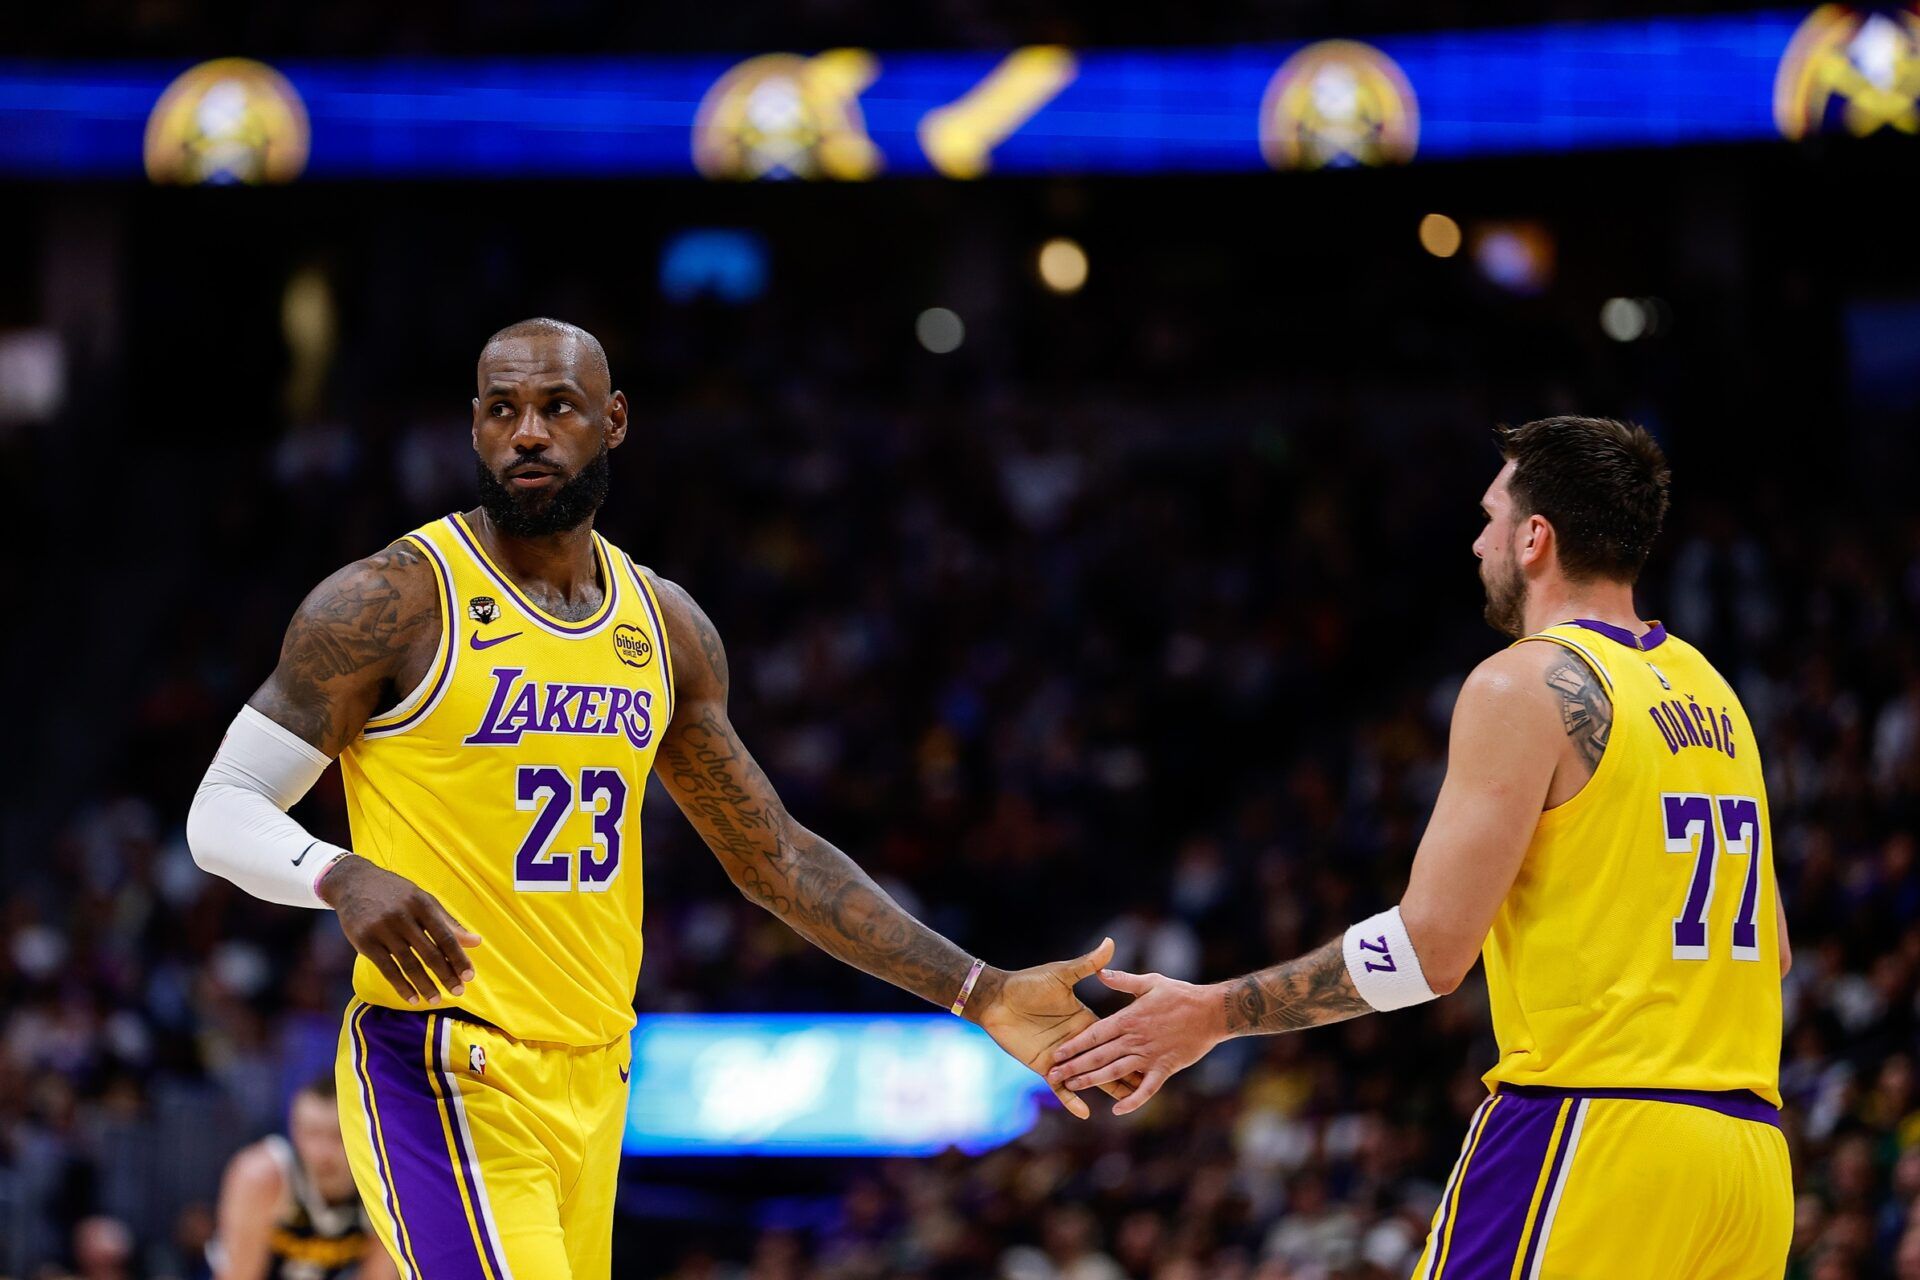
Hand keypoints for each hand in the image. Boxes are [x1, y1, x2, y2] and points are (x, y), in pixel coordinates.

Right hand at [319, 855, 481, 1006]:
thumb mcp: (423, 900)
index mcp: (422, 904)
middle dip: (445, 975)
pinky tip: (412, 998)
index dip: (458, 957)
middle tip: (458, 992)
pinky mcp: (365, 941)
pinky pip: (387, 969)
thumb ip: (448, 922)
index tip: (469, 976)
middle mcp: (403, 915)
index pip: (445, 935)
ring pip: (409, 964)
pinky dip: (401, 986)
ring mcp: (382, 929)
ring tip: (436, 999)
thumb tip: (476, 942)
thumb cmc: (396, 893)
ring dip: (424, 985)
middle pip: (429, 952)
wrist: (354, 882)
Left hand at [973, 938, 1140, 1118]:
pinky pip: (1060, 1088)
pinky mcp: (1044, 1066)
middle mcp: (1076, 1040)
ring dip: (1104, 1089)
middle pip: (1107, 1060)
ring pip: (1087, 1076)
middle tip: (1148, 1085)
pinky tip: (1085, 1114)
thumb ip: (1087, 964)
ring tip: (1124, 1106)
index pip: (1113, 1036)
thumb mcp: (1062, 974)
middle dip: (1126, 1073)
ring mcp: (1061, 1056)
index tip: (1153, 1051)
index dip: (1132, 1046)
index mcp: (1085, 1020)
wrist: (997, 998)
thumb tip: (1110, 943)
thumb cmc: (1029, 983)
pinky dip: (1071, 1100)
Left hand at [1046, 968, 1225, 1115]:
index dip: (1074, 1044)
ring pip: (1115, 1072)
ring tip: (1071, 1087)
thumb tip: (1100, 972)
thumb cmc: (1182, 994)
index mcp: (1129, 1018)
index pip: (1094, 1033)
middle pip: (1098, 1056)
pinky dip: (1133, 1100)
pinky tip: (1117, 1109)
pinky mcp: (1165, 1069)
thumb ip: (1123, 980)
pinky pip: (1146, 1089)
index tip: (1056, 1053)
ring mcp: (1149, 1056)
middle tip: (1052, 1075)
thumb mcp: (1151, 982)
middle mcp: (1135, 1040)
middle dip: (1074, 1066)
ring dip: (1092, 1081)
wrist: (1213, 1011)